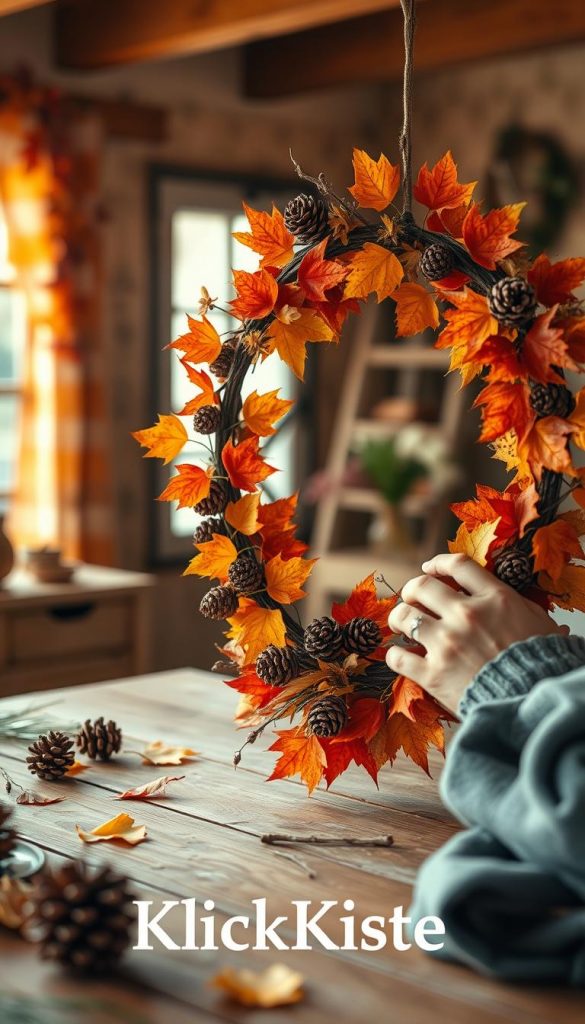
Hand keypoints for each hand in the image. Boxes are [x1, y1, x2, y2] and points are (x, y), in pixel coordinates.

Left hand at [386, 553, 567, 714]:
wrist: (534, 704)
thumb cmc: (542, 665)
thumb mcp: (539, 623)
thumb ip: (518, 605)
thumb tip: (508, 601)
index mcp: (495, 599)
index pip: (458, 566)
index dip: (438, 563)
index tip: (429, 568)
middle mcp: (466, 615)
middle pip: (421, 586)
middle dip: (411, 590)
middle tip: (411, 599)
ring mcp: (447, 644)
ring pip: (403, 616)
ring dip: (398, 618)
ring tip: (400, 624)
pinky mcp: (433, 674)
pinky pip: (398, 656)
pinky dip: (394, 654)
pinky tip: (399, 655)